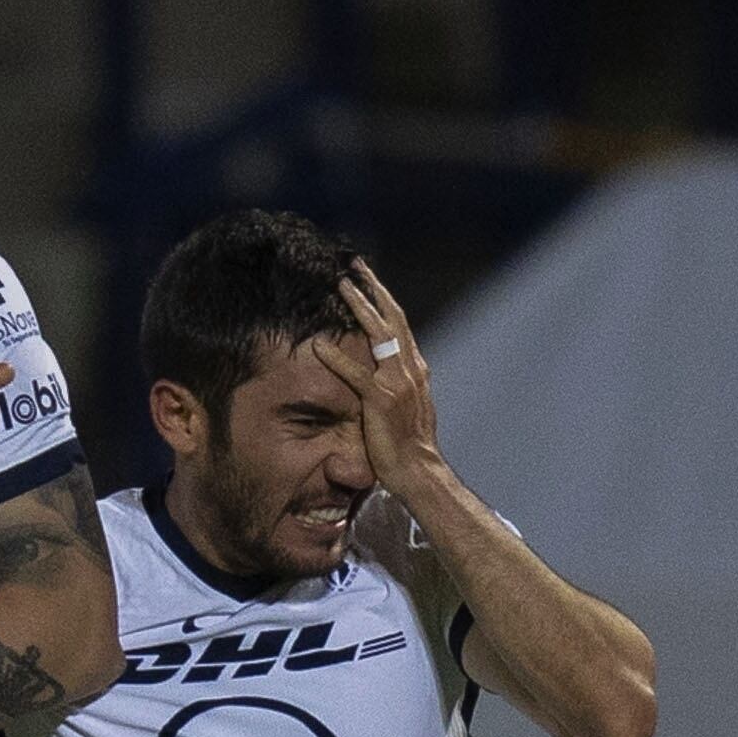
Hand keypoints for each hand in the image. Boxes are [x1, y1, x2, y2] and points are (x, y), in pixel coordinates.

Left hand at [306, 261, 442, 493]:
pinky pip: (356, 375)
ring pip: (379, 334)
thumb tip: (385, 370)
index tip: (369, 277)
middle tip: (354, 264)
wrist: (419, 472)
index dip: (384, 298)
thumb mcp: (404, 407)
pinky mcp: (382, 401)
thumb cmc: (407, 446)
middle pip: (392, 317)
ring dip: (359, 307)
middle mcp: (410, 368)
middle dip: (373, 289)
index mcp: (415, 368)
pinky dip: (337, 358)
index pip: (399, 324)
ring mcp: (398, 382)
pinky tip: (318, 345)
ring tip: (340, 286)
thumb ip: (396, 384)